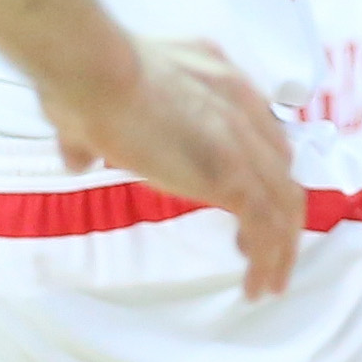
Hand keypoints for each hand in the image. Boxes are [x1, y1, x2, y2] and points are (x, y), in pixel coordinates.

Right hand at [44, 36, 304, 298]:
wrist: (97, 75)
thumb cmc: (87, 82)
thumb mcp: (96, 105)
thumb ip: (90, 135)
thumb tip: (77, 158)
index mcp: (217, 80)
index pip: (259, 128)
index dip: (259, 168)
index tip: (248, 199)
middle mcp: (241, 105)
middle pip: (281, 166)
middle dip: (277, 209)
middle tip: (261, 246)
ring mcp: (241, 142)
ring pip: (284, 201)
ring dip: (282, 246)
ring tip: (268, 282)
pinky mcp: (232, 176)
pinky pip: (266, 227)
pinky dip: (268, 260)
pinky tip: (254, 286)